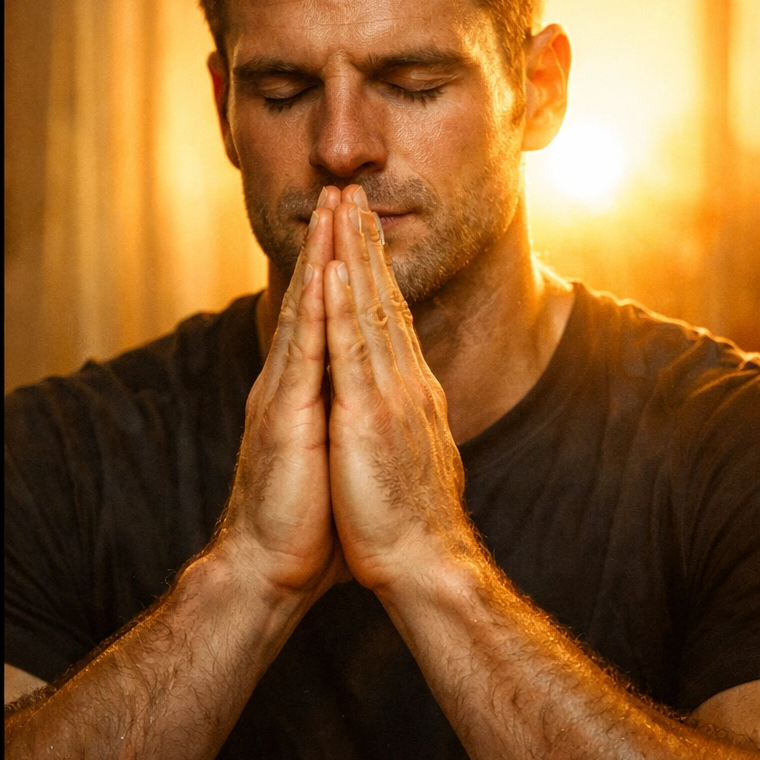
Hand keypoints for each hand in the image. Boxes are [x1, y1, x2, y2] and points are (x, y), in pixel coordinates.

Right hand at [213, 187, 349, 602]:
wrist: (269, 567)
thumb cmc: (304, 522)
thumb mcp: (332, 455)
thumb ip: (339, 419)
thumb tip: (361, 400)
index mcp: (304, 390)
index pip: (325, 317)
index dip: (340, 269)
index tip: (355, 225)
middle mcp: (289, 382)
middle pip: (312, 299)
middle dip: (328, 243)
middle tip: (341, 190)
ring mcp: (283, 395)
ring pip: (305, 312)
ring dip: (319, 257)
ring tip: (331, 210)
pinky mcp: (284, 416)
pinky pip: (302, 352)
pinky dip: (314, 308)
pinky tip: (322, 273)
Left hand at [322, 186, 479, 592]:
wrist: (425, 566)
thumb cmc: (408, 521)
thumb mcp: (401, 453)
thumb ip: (397, 419)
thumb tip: (395, 402)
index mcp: (406, 391)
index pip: (387, 317)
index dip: (373, 270)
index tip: (360, 229)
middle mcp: (404, 381)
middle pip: (381, 298)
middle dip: (364, 244)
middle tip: (352, 193)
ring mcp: (391, 394)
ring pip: (369, 311)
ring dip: (354, 257)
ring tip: (342, 209)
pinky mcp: (370, 416)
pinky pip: (353, 351)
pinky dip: (342, 309)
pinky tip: (333, 273)